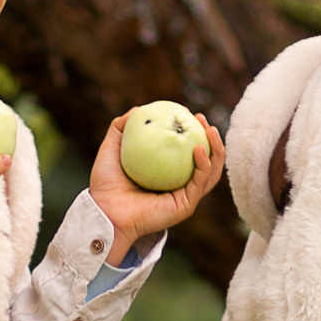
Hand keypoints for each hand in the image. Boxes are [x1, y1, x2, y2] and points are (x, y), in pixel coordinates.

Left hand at [88, 112, 226, 263]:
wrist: (104, 211)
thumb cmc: (105, 185)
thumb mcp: (112, 149)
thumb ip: (121, 129)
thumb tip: (138, 109)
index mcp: (167, 174)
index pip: (186, 151)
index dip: (192, 131)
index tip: (188, 113)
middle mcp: (179, 186)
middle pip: (205, 161)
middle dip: (211, 138)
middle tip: (202, 119)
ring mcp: (184, 197)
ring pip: (210, 172)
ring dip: (216, 150)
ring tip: (210, 130)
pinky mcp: (185, 206)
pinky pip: (200, 183)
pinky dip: (204, 165)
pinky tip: (199, 148)